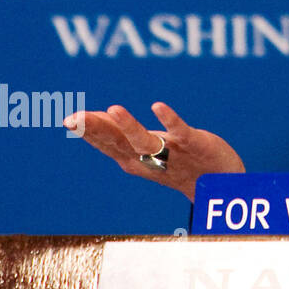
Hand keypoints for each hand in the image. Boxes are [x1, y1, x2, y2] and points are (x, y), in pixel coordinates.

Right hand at [64, 101, 243, 202]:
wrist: (219, 181)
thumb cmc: (178, 162)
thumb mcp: (146, 151)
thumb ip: (123, 136)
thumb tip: (97, 117)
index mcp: (133, 160)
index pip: (106, 144)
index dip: (88, 132)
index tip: (69, 120)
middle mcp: (148, 158)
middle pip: (118, 141)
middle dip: (97, 129)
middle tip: (74, 118)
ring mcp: (170, 151)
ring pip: (145, 140)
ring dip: (129, 125)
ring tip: (113, 108)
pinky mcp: (192, 143)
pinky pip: (180, 131)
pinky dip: (169, 119)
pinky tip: (158, 106)